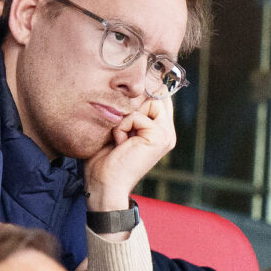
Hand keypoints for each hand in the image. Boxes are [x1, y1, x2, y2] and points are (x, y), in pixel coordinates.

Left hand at [84, 95, 175, 212]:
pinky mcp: (160, 137)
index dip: (141, 92)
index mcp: (159, 129)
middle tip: (120, 127)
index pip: (158, 94)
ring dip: (126, 116)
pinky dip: (122, 127)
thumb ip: (127, 110)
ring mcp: (166, 135)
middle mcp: (167, 131)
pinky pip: (137, 115)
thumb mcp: (117, 128)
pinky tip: (121, 144)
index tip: (124, 103)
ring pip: (148, 101)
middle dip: (133, 103)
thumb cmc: (104, 159)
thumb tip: (129, 86)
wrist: (104, 185)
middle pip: (155, 93)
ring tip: (121, 137)